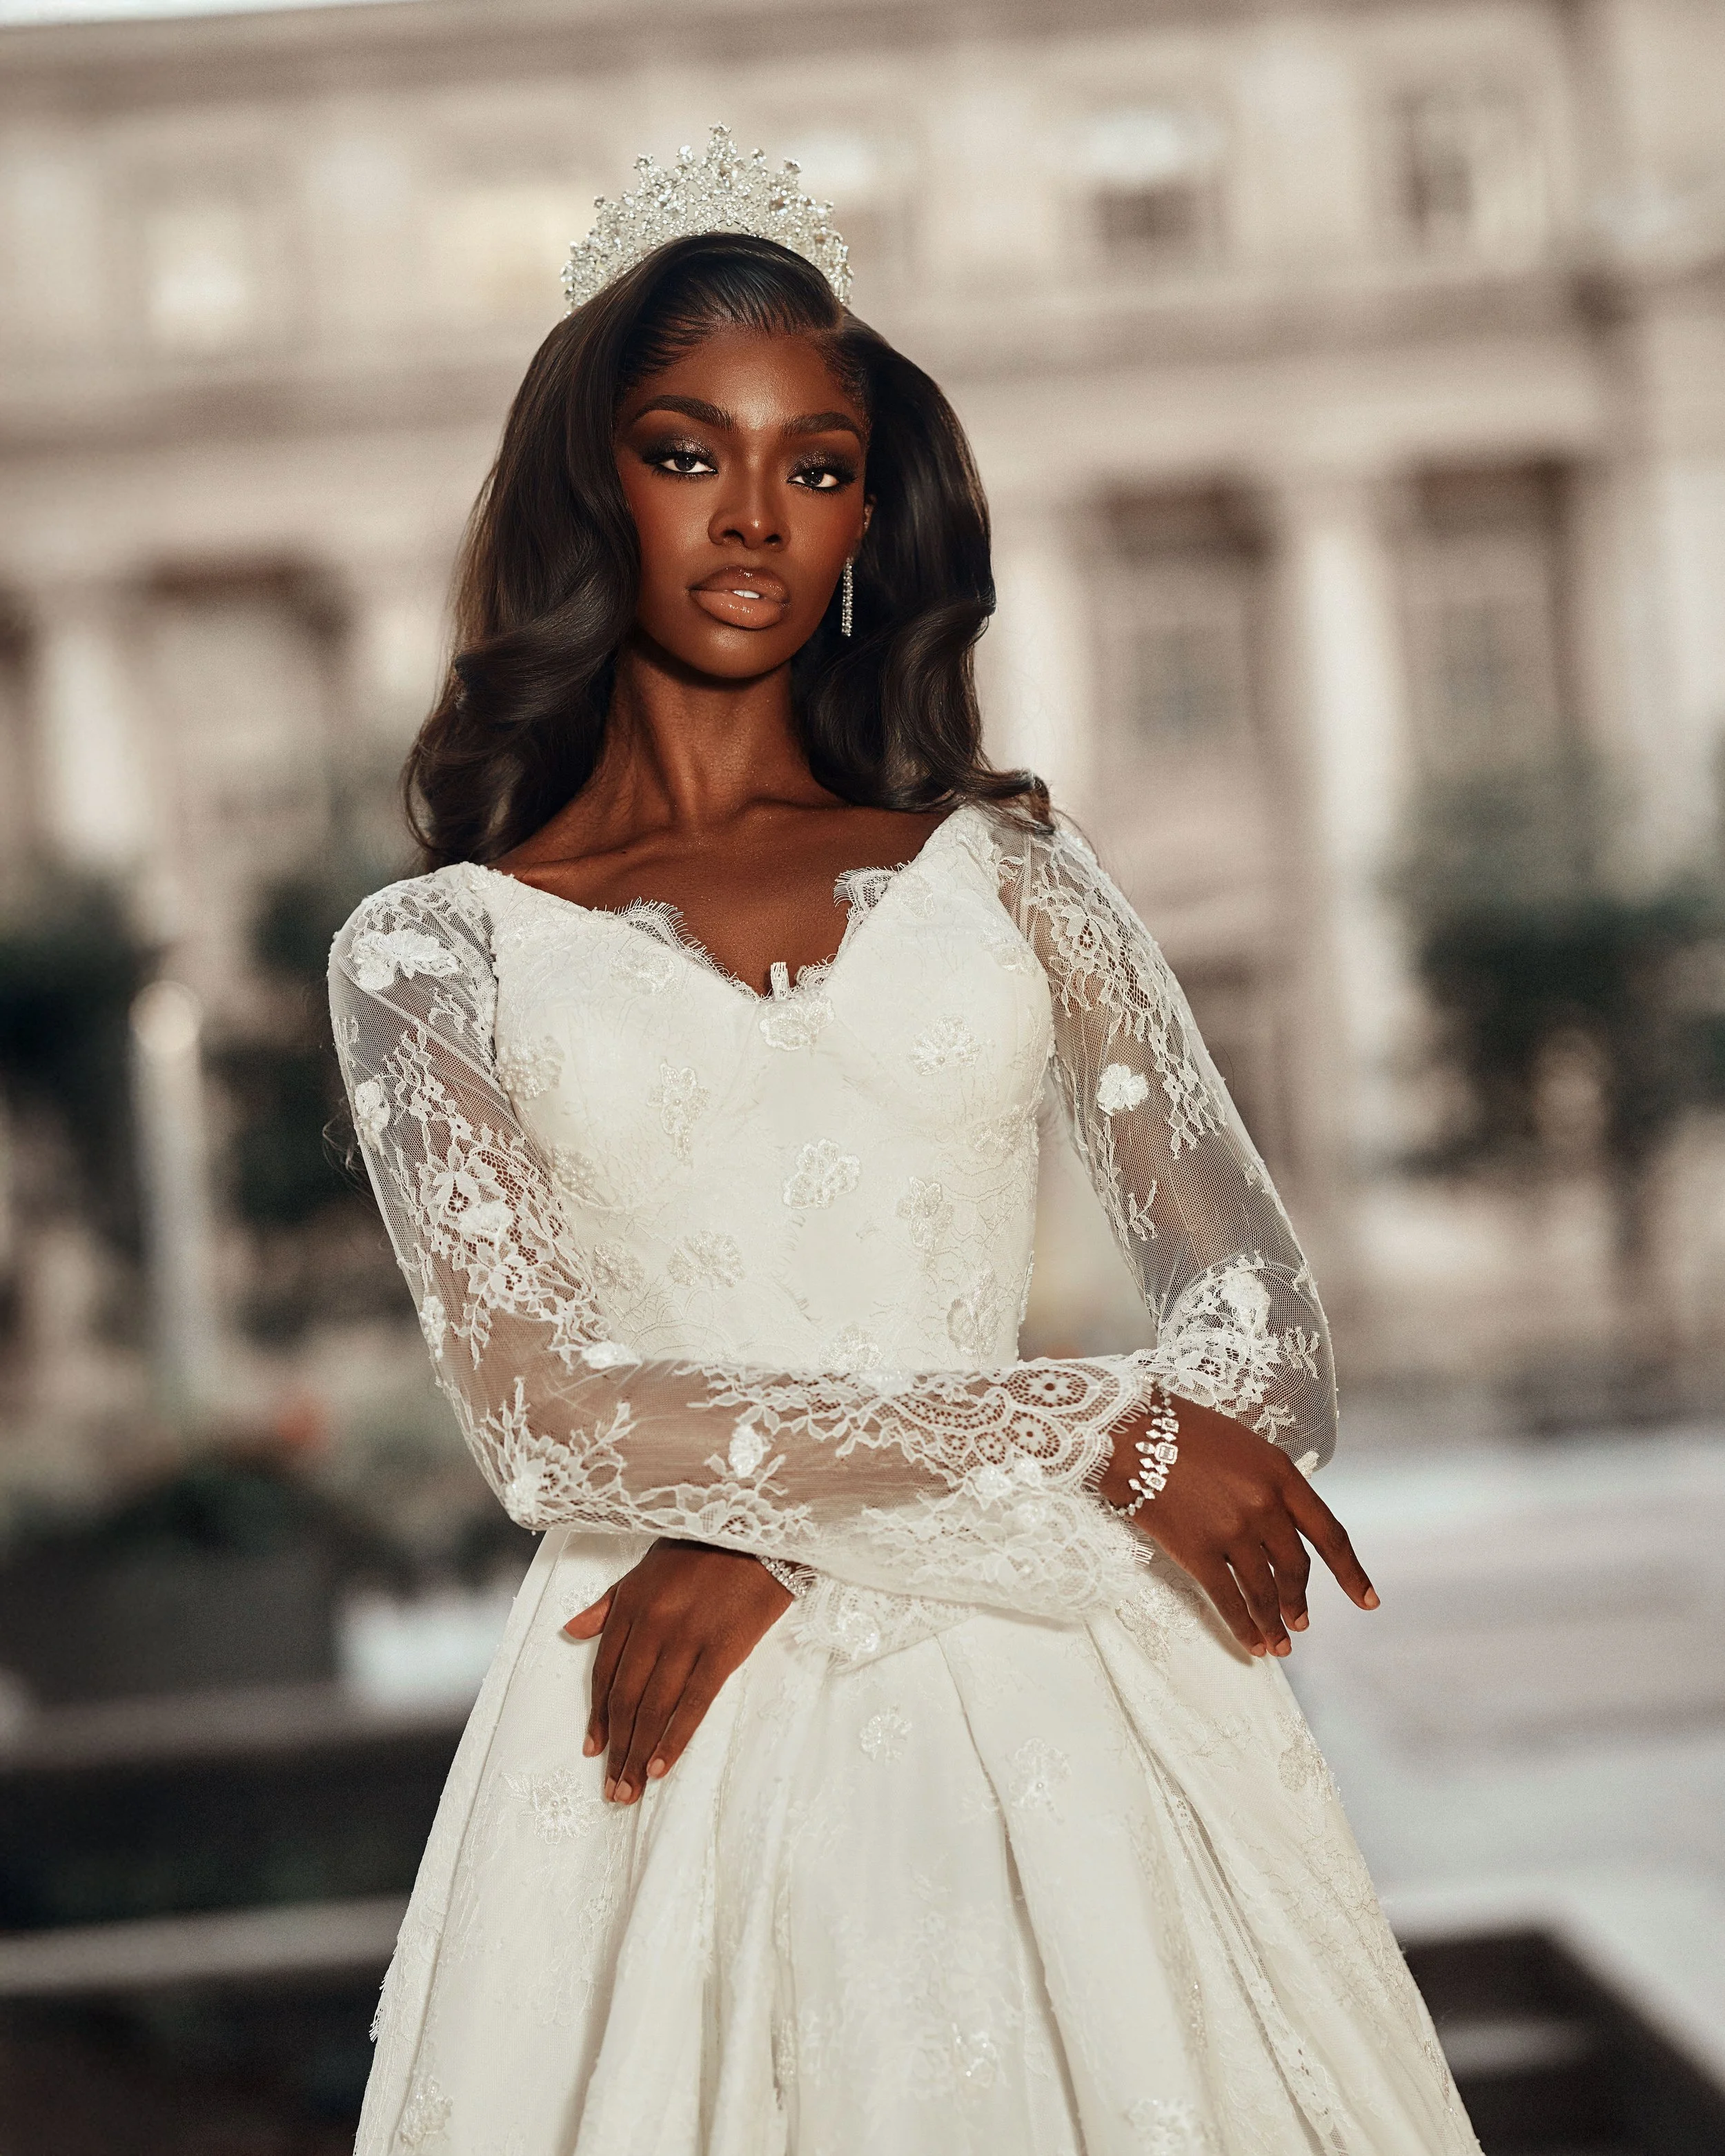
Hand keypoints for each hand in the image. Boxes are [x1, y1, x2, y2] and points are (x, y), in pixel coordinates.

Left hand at [562, 1538, 793, 1803]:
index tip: (592, 1748)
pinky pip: (693, 1704)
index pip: (605, 1671)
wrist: (762, 1528)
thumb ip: (610, 1603)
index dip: (597, 1714)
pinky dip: (674, 1740)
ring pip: (653, 1708)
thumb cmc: (706, 1545)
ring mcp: (686, 1639)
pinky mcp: (722, 1650)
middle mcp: (651, 1624)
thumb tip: (571, 1630)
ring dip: (637, 1754)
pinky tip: (660, 1768)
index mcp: (631, 1603)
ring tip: (628, 1790)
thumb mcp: (648, 1566)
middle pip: (625, 1698)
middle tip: (610, 1787)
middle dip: (615, 1747)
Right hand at [1101, 1396, 1377, 1657]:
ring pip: (1264, 1592)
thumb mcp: (1246, 1447)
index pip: (1330, 1534)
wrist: (1132, 1431)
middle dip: (1299, 1601)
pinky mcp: (1199, 1552)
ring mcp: (1233, 1532)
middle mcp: (1265, 1506)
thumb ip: (1270, 1484)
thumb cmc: (1185, 1432)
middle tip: (1301, 1622)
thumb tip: (1284, 1527)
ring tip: (1280, 1644)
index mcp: (1281, 1476)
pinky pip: (1228, 1600)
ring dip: (1275, 1623)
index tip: (1366, 1600)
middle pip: (1296, 1568)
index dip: (1351, 1572)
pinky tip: (1252, 1644)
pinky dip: (1244, 1627)